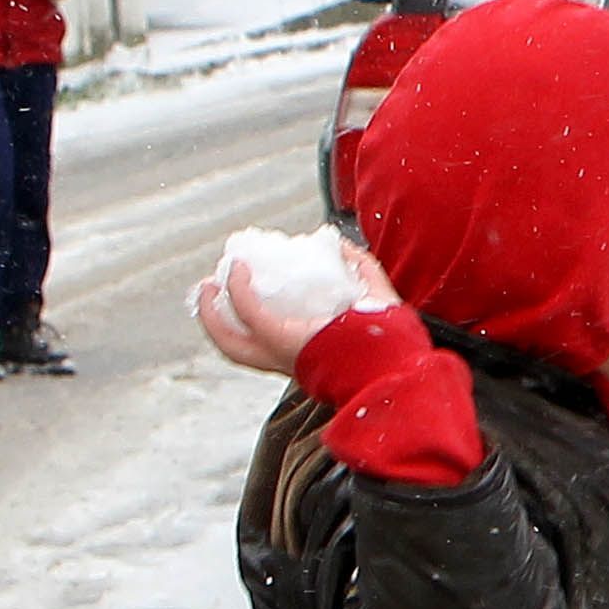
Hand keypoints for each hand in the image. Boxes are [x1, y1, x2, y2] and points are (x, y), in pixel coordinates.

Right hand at [191, 231, 389, 374]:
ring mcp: (284, 353)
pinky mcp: (284, 340)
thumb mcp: (374, 300)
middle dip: (215, 322)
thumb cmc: (393, 340)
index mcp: (308, 356)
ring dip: (210, 313)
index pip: (266, 347)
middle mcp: (291, 361)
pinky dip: (238, 289)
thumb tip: (341, 246)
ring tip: (207, 283)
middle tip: (208, 289)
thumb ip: (359, 270)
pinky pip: (248, 313)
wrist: (401, 362)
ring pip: (230, 343)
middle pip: (237, 350)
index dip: (247, 320)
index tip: (241, 293)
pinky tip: (238, 267)